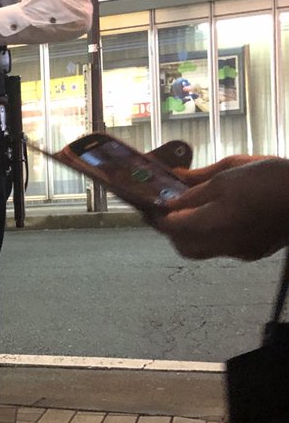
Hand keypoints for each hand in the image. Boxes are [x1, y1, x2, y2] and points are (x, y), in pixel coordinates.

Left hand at [153, 157, 288, 260]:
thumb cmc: (274, 176)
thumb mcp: (232, 169)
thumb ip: (198, 181)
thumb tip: (173, 181)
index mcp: (221, 217)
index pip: (175, 225)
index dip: (158, 217)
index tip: (148, 207)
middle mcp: (229, 241)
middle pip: (185, 246)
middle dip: (170, 231)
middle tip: (163, 212)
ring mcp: (242, 250)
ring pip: (202, 250)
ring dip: (188, 235)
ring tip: (186, 214)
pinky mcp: (253, 253)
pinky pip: (221, 249)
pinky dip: (210, 236)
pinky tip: (214, 219)